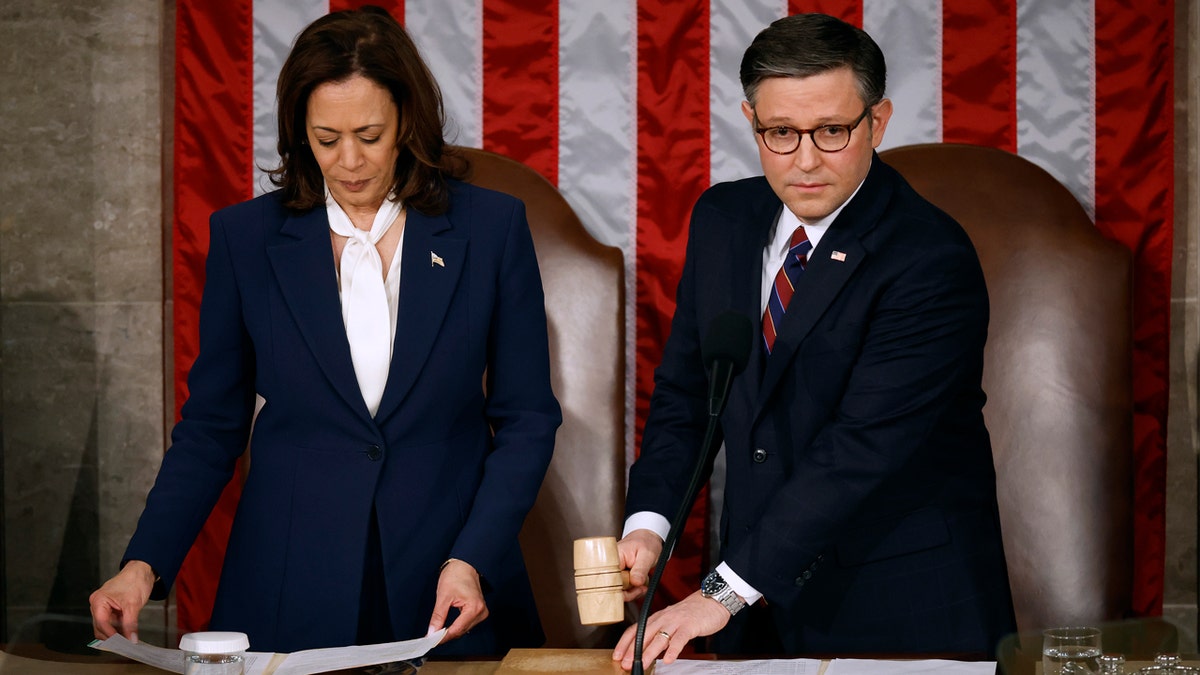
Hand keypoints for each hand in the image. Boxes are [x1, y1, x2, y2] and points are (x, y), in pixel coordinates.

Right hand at [89, 561, 155, 642]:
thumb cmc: (135, 581)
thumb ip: (131, 623)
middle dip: (112, 636)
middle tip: (125, 645)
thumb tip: (131, 639)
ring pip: (106, 627)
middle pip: (100, 627)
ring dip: (116, 634)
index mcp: (98, 600)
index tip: (120, 643)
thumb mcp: (133, 604)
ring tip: (127, 640)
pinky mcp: (110, 609)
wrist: (142, 571)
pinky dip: (119, 629)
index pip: (101, 623)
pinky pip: (112, 623)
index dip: (110, 634)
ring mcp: (103, 607)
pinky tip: (127, 634)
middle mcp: (98, 604)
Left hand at [428, 559, 487, 643]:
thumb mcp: (443, 596)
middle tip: (430, 637)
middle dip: (446, 635)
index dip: (443, 636)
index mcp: (474, 608)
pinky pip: (466, 624)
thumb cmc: (456, 575)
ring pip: (463, 629)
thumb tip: (432, 632)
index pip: (457, 629)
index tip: (431, 641)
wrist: (464, 565)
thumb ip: (438, 616)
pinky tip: (446, 627)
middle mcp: (481, 612)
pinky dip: (455, 627)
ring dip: (450, 632)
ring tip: (436, 632)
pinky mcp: (478, 612)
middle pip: (461, 631)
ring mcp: (481, 612)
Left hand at [612, 590, 731, 670]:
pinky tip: (668, 660)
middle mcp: (664, 618)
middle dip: (633, 650)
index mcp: (657, 617)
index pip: (635, 629)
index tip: (617, 655)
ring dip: (650, 653)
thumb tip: (648, 649)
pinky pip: (680, 639)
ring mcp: (677, 622)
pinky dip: (673, 650)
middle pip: (644, 635)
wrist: (713, 600)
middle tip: (625, 663)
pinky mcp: (690, 626)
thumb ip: (660, 632)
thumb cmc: (692, 612)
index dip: (625, 643)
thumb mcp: (671, 620)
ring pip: (660, 638)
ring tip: (643, 664)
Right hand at [617, 529, 662, 600]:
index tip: (634, 589)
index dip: (620, 590)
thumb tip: (635, 582)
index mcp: (613, 558)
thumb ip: (641, 569)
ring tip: (643, 583)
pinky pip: (623, 589)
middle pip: (612, 588)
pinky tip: (640, 583)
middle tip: (642, 587)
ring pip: (618, 591)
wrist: (647, 539)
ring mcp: (614, 572)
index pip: (609, 580)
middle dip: (629, 592)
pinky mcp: (618, 577)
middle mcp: (610, 566)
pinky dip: (632, 590)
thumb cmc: (646, 542)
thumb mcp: (647, 555)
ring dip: (632, 592)